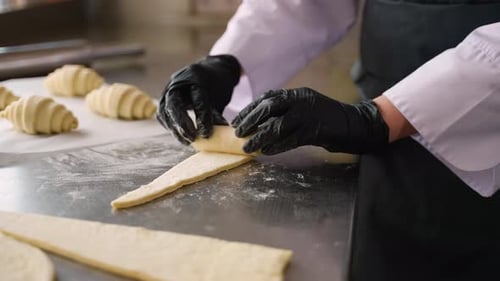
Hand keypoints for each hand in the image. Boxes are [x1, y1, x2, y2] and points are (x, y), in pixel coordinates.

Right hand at [157, 55, 240, 143]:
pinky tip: (180, 136)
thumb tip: (220, 137)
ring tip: (187, 141)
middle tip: (192, 138)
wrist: (209, 70)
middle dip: (182, 123)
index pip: (198, 99)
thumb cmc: (217, 85)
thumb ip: (216, 115)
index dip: (202, 118)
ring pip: (165, 111)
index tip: (206, 134)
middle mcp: (179, 81)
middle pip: (174, 103)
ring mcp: (168, 88)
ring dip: (175, 128)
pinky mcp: (164, 98)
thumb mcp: (220, 97)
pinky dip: (170, 126)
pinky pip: (162, 114)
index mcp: (196, 76)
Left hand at [231, 87, 388, 154]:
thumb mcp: (305, 108)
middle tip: (239, 133)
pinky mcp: (316, 130)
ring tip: (248, 147)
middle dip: (251, 121)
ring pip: (278, 125)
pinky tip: (266, 152)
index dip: (250, 110)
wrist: (355, 124)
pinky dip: (277, 146)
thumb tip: (261, 123)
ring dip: (260, 137)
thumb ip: (287, 111)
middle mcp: (302, 101)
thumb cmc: (327, 119)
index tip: (237, 121)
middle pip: (269, 108)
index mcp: (298, 94)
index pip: (268, 98)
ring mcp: (309, 115)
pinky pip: (291, 139)